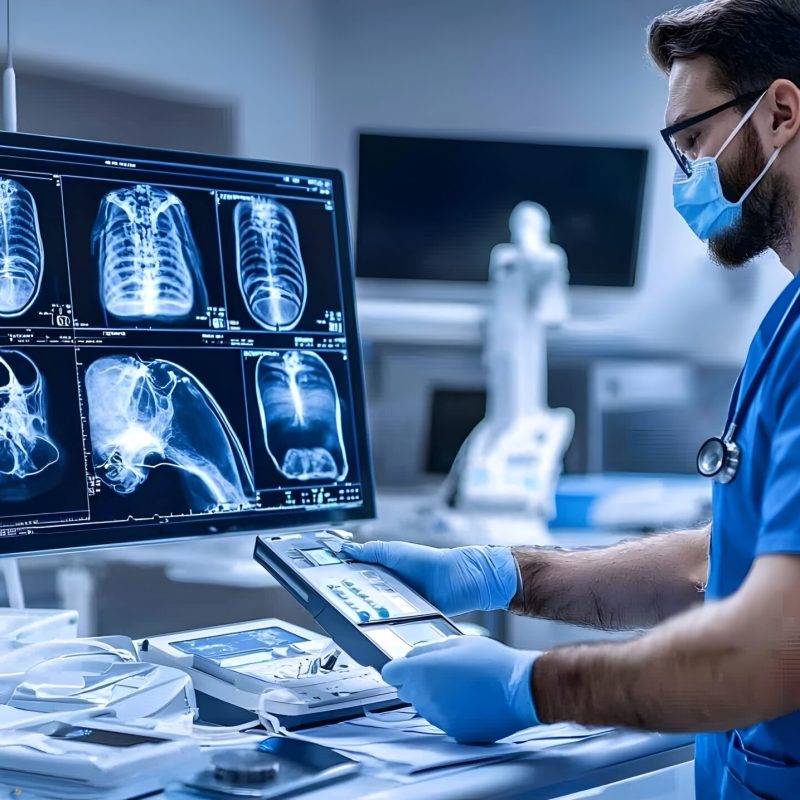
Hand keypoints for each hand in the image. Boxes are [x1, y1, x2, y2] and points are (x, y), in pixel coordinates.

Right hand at [340, 541, 517, 615]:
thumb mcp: (395, 551)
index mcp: (380, 570)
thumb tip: (344, 548)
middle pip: (360, 597)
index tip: (322, 584)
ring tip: (356, 616)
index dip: (338, 581)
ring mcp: (395, 604)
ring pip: (373, 612)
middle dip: (350, 601)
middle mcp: (386, 588)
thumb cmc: (429, 562)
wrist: (458, 580)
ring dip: (367, 614)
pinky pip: (390, 623)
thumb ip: (369, 551)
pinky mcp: (405, 619)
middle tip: (337, 604)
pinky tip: (376, 626)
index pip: (353, 576)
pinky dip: (384, 625)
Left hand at [382, 635, 540, 743]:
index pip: (390, 673)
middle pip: (405, 691)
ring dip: (433, 696)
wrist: (520, 689)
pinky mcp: (452, 732)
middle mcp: (425, 697)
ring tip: (461, 685)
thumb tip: (413, 656)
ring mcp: (437, 717)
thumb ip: (428, 649)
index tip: (406, 668)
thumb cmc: (492, 662)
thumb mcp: (457, 642)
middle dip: (417, 681)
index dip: (398, 669)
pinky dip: (449, 711)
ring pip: (423, 706)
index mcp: (422, 671)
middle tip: (442, 672)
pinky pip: (441, 719)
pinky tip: (469, 700)